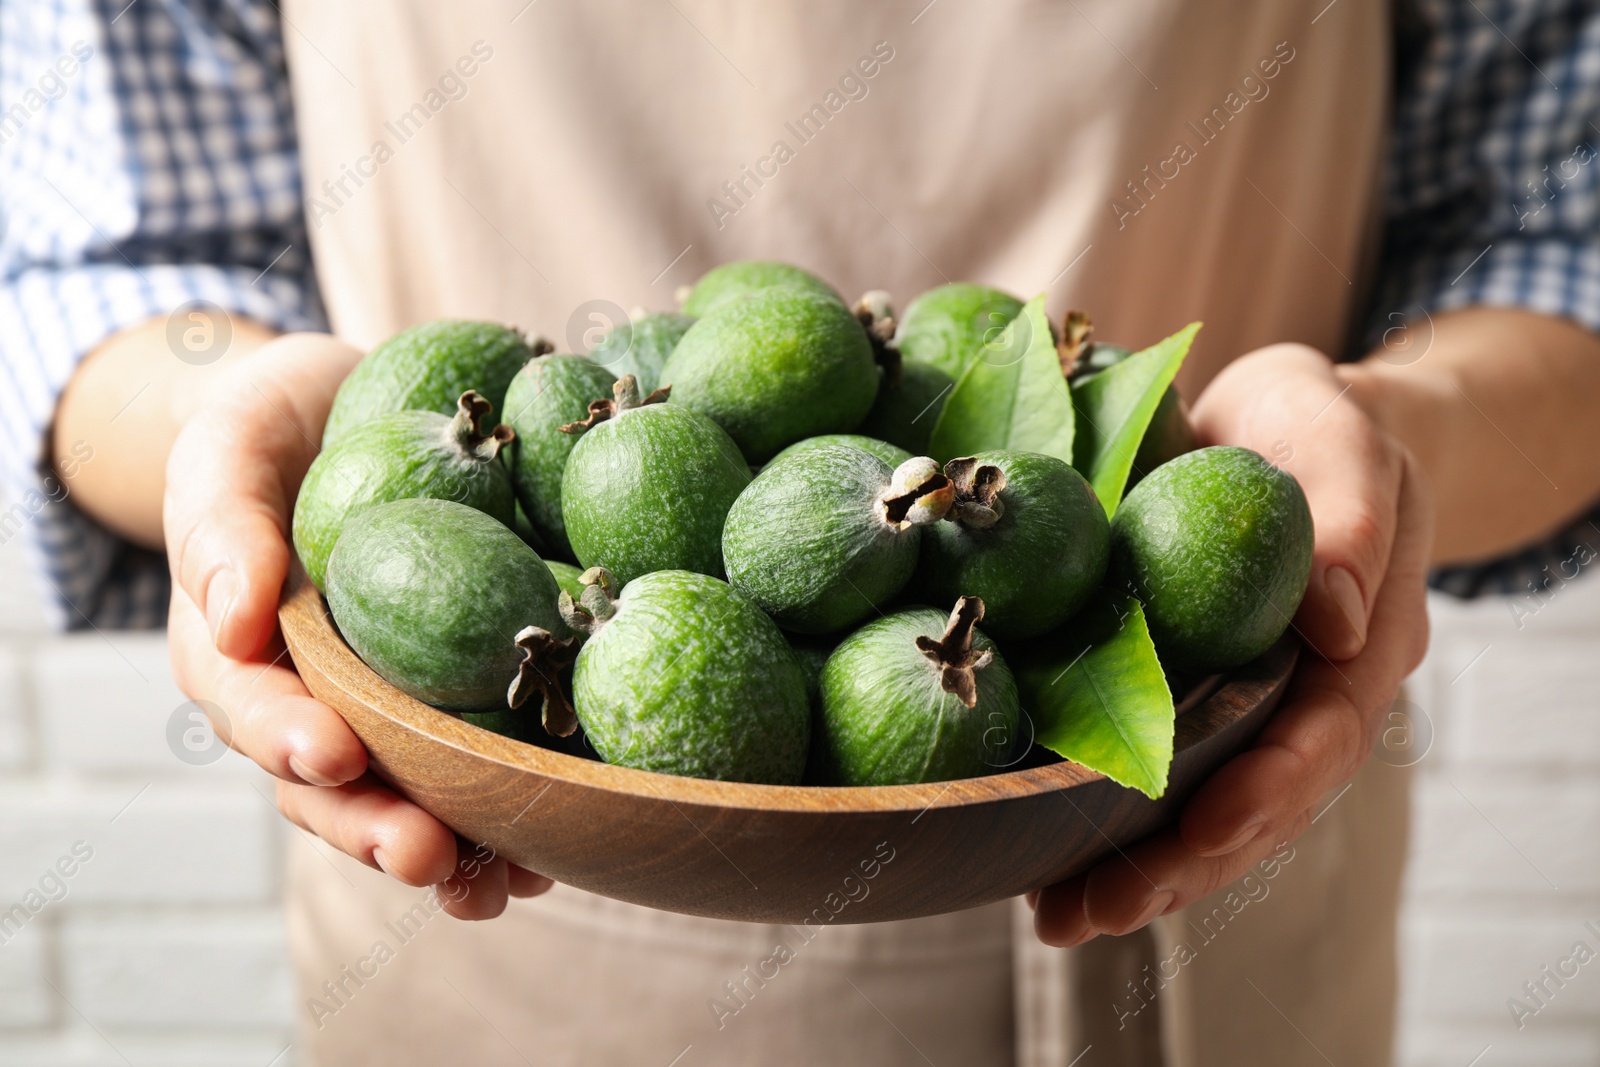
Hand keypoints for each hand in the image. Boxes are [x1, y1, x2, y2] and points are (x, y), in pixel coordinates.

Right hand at [163, 332, 552, 918]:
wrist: (345, 412)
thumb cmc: (272, 429)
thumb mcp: (228, 445)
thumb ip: (218, 521)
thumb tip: (235, 617)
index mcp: (241, 653)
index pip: (253, 708)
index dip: (289, 740)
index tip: (335, 755)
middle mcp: (313, 697)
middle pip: (333, 784)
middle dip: (377, 828)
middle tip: (426, 857)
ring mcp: (385, 706)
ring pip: (409, 795)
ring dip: (453, 849)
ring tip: (500, 887)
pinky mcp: (455, 694)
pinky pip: (481, 760)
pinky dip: (514, 809)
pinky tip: (563, 841)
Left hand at [1031, 344, 1433, 944]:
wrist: (1274, 424)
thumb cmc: (1316, 425)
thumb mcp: (1344, 439)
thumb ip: (1351, 518)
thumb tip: (1333, 620)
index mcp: (1358, 650)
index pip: (1325, 737)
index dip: (1270, 790)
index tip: (1204, 830)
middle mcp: (1300, 696)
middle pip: (1256, 803)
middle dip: (1180, 865)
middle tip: (1094, 910)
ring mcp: (1236, 702)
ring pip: (1197, 804)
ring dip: (1130, 865)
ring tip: (1055, 916)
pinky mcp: (1174, 691)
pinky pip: (1147, 765)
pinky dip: (1096, 811)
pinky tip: (1032, 850)